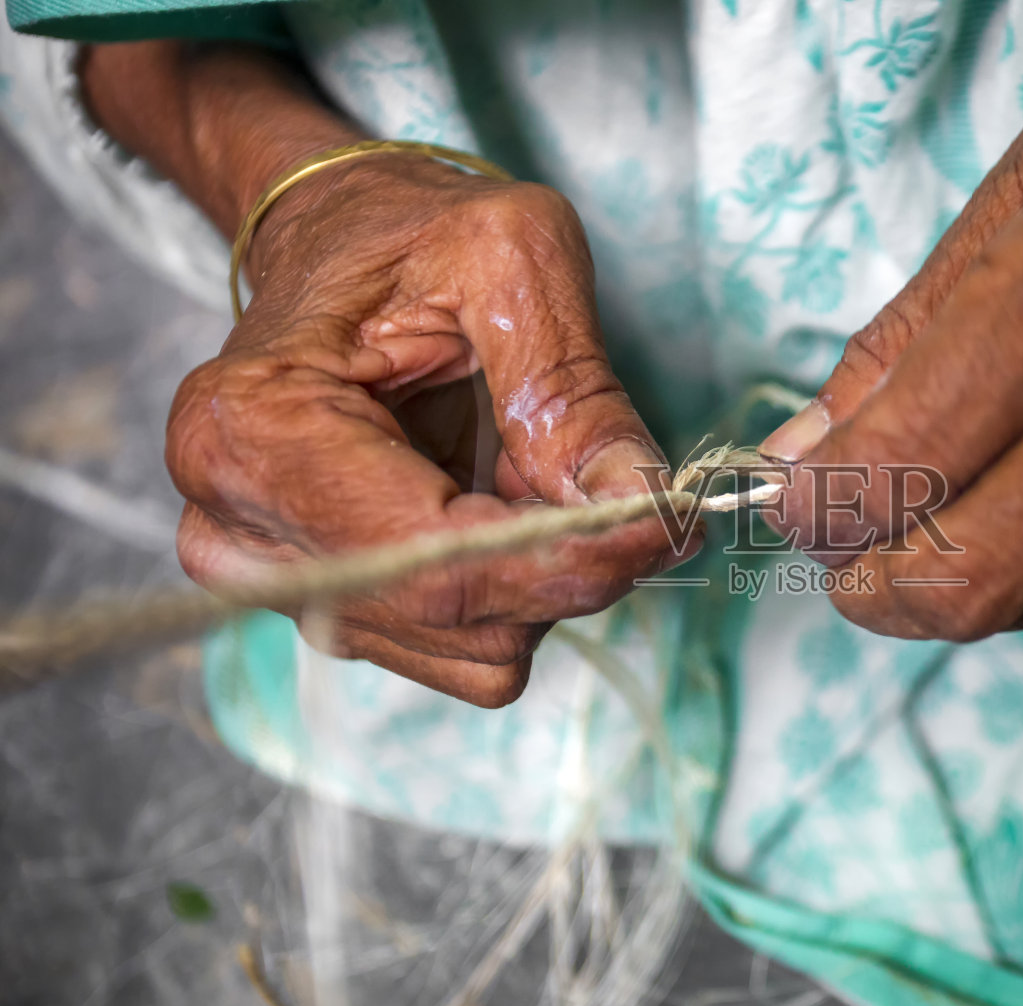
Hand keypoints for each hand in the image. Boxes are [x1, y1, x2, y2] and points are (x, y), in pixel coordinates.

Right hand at [168, 154, 682, 705]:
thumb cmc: (406, 231)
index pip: (434, 560)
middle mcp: (242, 530)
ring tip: (535, 462)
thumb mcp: (509, 257)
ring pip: (473, 645)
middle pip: (457, 615)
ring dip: (543, 570)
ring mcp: (282, 582)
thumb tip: (637, 501)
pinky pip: (465, 643)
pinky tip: (504, 500)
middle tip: (630, 483)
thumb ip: (571, 387)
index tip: (668, 524)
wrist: (338, 242)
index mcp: (255, 431)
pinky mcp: (333, 606)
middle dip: (567, 562)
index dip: (568, 559)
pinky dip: (518, 587)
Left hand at [761, 10, 1022, 639]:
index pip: (915, 457)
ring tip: (929, 508)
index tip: (792, 500)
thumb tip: (799, 466)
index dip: (822, 506)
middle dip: (877, 590)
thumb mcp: (1004, 198)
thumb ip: (895, 348)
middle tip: (843, 554)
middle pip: (982, 575)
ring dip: (950, 574)